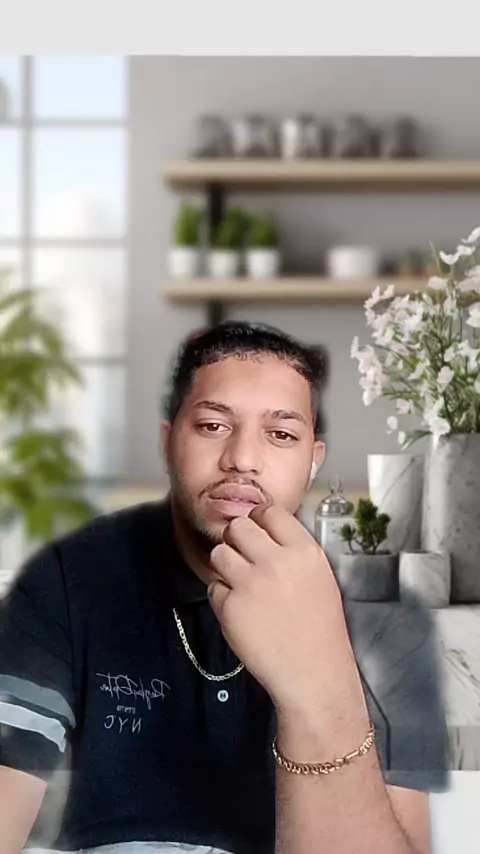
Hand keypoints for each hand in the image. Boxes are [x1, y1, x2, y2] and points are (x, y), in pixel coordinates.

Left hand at [208, 505, 367, 726]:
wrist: (313, 673)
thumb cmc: (321, 628)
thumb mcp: (320, 576)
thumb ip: (293, 550)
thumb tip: (265, 531)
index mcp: (304, 552)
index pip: (270, 512)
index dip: (259, 519)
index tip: (257, 530)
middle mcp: (276, 562)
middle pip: (239, 526)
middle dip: (237, 539)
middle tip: (243, 555)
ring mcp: (250, 584)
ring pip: (219, 552)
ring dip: (225, 563)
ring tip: (239, 581)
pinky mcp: (229, 607)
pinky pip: (214, 586)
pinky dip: (222, 595)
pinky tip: (240, 608)